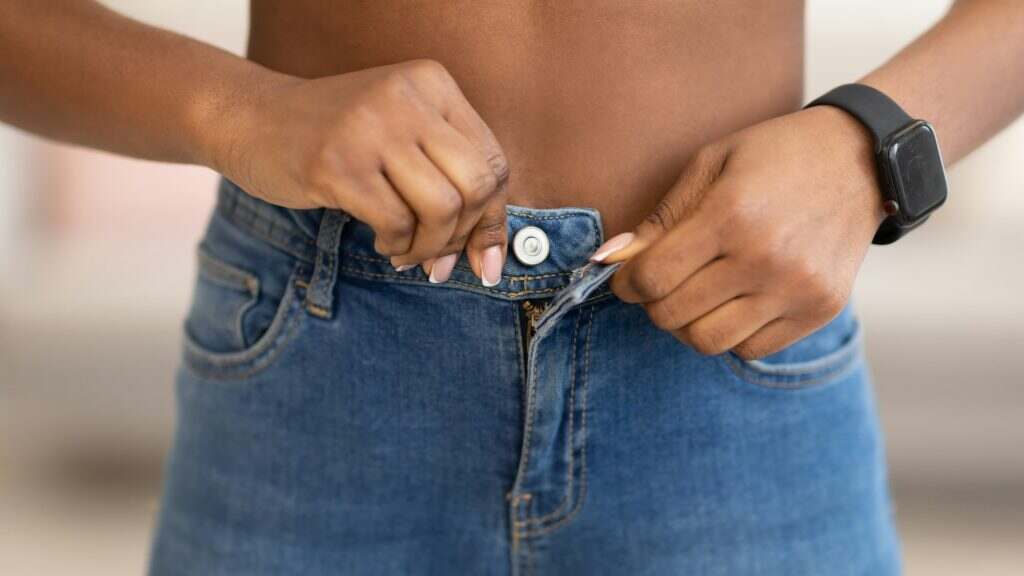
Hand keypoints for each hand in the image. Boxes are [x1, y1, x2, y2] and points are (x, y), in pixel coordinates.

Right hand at [212, 60, 509, 284]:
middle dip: (463, 236)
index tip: (479, 256)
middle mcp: (407, 97)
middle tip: (437, 257)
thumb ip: (451, 181)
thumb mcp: (403, 138)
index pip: (494, 162)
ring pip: (442, 208)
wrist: (251, 118)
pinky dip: (397, 245)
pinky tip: (383, 242)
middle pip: (476, 186)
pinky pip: (396, 222)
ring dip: (429, 247)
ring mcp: (370, 128)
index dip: (493, 218)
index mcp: (432, 83)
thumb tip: (493, 259)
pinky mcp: (337, 164)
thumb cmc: (338, 138)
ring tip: (407, 251)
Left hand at [593, 106, 885, 358]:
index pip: (652, 278)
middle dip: (653, 304)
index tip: (626, 278)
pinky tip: (736, 301)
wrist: (862, 160)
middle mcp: (764, 258)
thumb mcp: (710, 164)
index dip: (625, 284)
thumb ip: (661, 218)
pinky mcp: (820, 310)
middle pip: (673, 316)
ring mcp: (796, 289)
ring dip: (689, 324)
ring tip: (697, 295)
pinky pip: (751, 350)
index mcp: (730, 215)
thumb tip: (608, 259)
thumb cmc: (774, 156)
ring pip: (709, 342)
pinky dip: (732, 334)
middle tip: (662, 284)